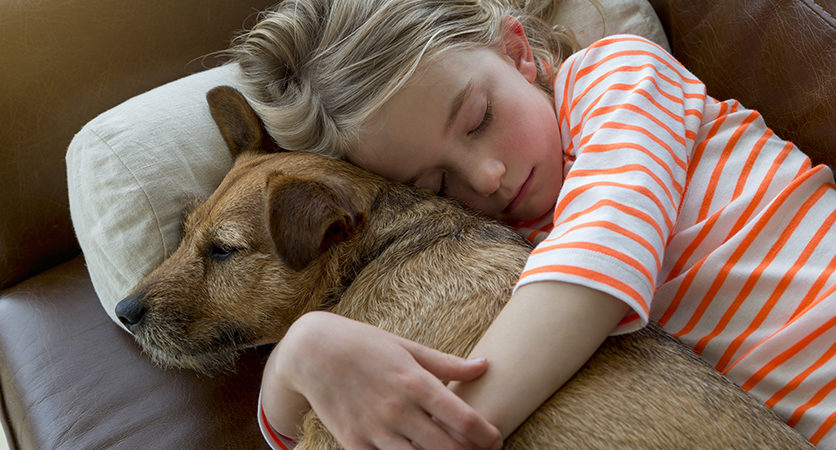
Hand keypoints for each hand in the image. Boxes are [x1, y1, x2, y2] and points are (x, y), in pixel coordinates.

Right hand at [263, 311, 502, 449]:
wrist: (310, 351)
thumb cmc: (363, 344)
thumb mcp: (406, 347)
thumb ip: (447, 363)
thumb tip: (485, 366)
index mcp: (415, 382)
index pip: (464, 420)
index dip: (487, 436)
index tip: (495, 439)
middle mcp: (398, 409)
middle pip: (447, 448)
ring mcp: (375, 430)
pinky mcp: (354, 443)